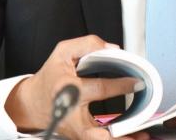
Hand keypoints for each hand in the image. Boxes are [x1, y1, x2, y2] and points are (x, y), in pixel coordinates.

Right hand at [5, 35, 149, 139]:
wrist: (34, 102)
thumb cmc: (51, 76)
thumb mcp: (63, 52)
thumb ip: (88, 44)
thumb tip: (113, 49)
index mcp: (68, 91)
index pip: (99, 89)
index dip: (121, 86)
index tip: (137, 82)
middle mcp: (72, 114)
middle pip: (96, 131)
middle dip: (120, 130)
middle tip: (142, 122)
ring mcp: (75, 129)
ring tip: (141, 137)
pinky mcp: (80, 136)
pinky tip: (132, 137)